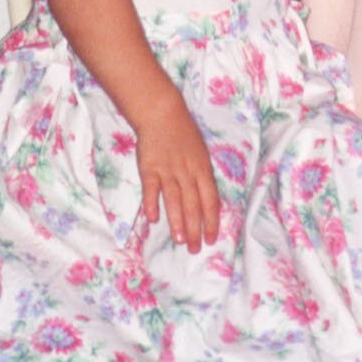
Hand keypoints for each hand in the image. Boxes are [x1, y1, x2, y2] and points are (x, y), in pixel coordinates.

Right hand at [132, 110, 221, 254]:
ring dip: (177, 222)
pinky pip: (151, 189)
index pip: (210, 200)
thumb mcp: (200, 153)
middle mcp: (187, 172)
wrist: (162, 113)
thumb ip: (201, 178)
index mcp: (202, 169)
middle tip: (195, 249)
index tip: (212, 239)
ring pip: (174, 200)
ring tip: (179, 241)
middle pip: (193, 205)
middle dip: (195, 229)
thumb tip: (205, 203)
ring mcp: (168, 170)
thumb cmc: (183, 133)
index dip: (212, 221)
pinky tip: (153, 219)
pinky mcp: (149, 168)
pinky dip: (152, 204)